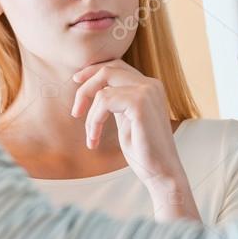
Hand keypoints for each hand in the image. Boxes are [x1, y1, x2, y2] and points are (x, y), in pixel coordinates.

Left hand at [71, 60, 192, 209]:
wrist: (161, 172)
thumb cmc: (144, 151)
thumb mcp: (126, 120)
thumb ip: (117, 101)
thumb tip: (96, 89)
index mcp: (149, 86)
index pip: (117, 66)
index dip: (94, 71)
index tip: (76, 81)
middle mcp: (151, 84)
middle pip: (108, 70)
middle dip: (85, 88)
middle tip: (75, 112)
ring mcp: (147, 91)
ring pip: (102, 88)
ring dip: (90, 114)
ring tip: (91, 136)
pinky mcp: (139, 103)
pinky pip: (104, 102)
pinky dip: (94, 121)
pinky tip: (94, 139)